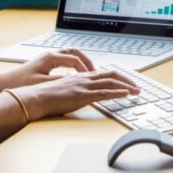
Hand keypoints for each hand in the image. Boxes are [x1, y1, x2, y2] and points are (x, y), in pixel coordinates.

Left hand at [6, 48, 96, 88]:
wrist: (6, 84)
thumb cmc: (22, 83)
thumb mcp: (43, 84)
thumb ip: (60, 82)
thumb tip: (76, 82)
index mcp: (50, 57)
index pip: (74, 59)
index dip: (84, 68)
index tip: (91, 77)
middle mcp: (50, 55)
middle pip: (74, 52)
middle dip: (86, 61)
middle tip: (94, 71)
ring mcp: (48, 58)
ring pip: (70, 55)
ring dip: (80, 62)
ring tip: (88, 73)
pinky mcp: (46, 63)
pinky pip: (65, 60)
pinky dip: (73, 65)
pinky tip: (76, 76)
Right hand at [16, 68, 140, 119]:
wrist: (35, 98)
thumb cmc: (46, 96)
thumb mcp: (64, 91)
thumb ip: (75, 91)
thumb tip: (82, 96)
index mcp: (81, 77)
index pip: (104, 74)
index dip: (118, 77)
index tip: (127, 82)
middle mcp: (84, 79)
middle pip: (111, 75)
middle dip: (127, 80)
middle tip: (137, 87)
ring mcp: (84, 86)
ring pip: (110, 83)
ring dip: (126, 87)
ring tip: (136, 91)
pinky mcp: (82, 95)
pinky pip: (103, 93)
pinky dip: (117, 93)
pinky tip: (125, 94)